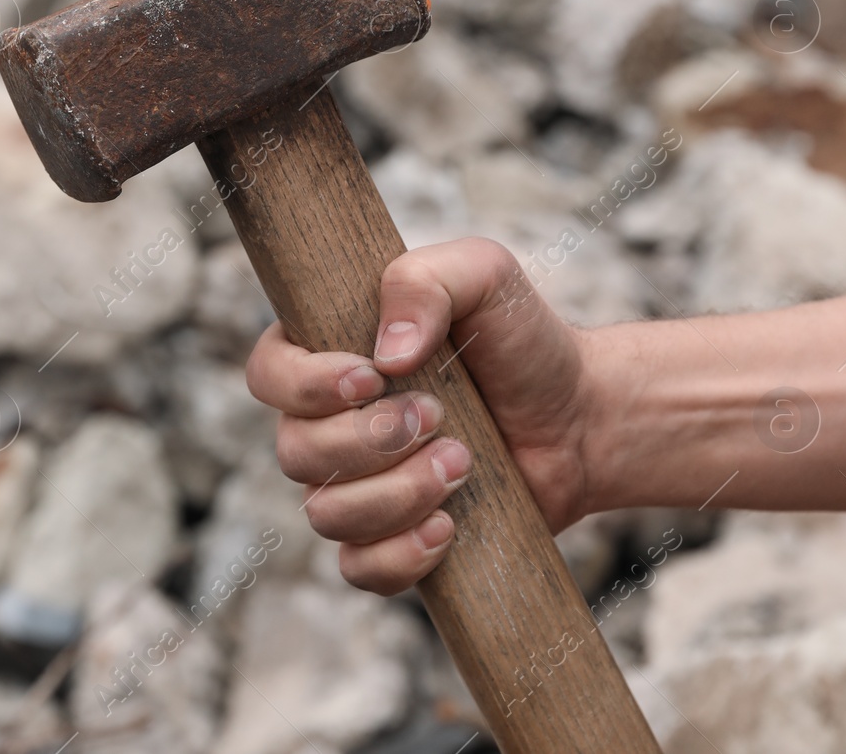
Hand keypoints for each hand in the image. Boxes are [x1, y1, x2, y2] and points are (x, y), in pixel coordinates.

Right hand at [245, 237, 601, 594]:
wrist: (577, 417)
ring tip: (462, 464)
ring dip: (396, 493)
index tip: (371, 377)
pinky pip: (358, 569)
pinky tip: (448, 524)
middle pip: (295, 452)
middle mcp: (325, 424)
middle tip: (439, 416)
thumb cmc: (518, 340)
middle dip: (371, 441)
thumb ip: (425, 282)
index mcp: (326, 354)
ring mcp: (352, 487)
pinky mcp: (388, 539)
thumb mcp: (482, 276)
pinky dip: (400, 554)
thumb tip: (387, 352)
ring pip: (326, 514)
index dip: (304, 386)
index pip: (268, 375)